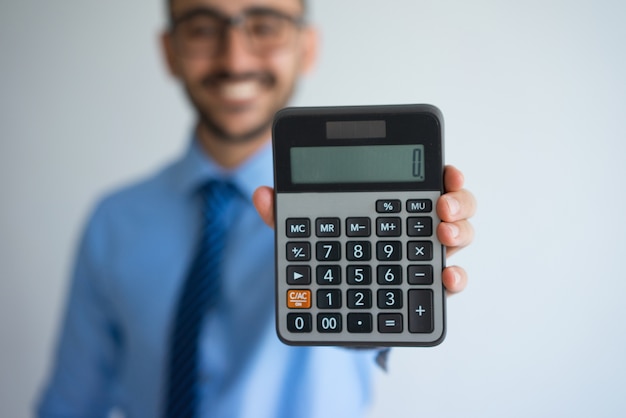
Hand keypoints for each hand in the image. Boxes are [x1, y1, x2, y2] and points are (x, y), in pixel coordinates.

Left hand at [253, 165, 475, 294]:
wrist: (337, 306)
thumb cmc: (330, 259)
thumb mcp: (308, 234)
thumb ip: (289, 215)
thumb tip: (262, 194)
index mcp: (395, 204)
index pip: (426, 180)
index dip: (445, 174)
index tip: (448, 172)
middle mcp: (418, 227)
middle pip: (456, 205)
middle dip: (458, 200)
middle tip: (442, 206)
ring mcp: (425, 257)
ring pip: (459, 237)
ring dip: (459, 233)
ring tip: (443, 235)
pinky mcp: (427, 289)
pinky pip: (450, 281)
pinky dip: (455, 278)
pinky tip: (447, 277)